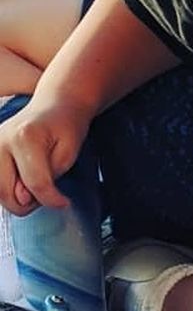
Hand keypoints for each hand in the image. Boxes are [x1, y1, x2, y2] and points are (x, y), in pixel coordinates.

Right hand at [0, 96, 90, 213]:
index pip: (36, 184)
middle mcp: (1, 142)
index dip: (52, 200)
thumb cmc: (66, 129)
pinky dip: (11, 190)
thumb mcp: (68, 154)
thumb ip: (47, 177)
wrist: (54, 107)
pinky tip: (24, 181)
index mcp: (25, 139)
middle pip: (8, 193)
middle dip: (31, 202)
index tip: (65, 203)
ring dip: (19, 198)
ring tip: (37, 184)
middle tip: (50, 192)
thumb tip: (23, 199)